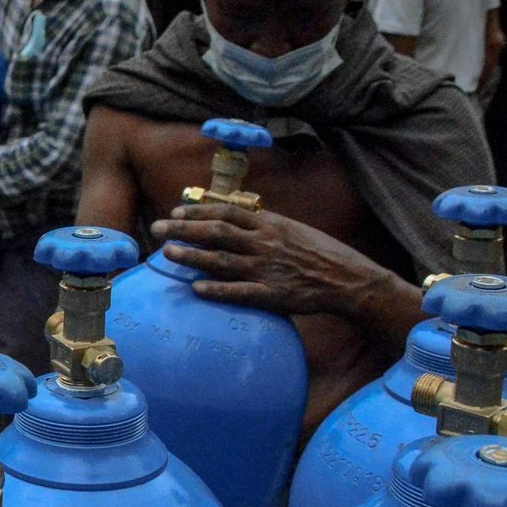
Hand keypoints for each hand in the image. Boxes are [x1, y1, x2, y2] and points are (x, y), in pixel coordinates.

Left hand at [150, 202, 394, 316]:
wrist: (348, 279)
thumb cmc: (318, 252)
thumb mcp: (291, 229)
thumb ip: (261, 224)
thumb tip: (231, 217)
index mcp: (269, 225)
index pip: (226, 212)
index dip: (198, 211)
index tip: (175, 212)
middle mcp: (265, 243)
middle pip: (217, 233)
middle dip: (184, 230)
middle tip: (157, 229)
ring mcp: (267, 269)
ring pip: (222, 260)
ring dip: (192, 256)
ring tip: (167, 253)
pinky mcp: (273, 294)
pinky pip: (241, 292)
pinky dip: (218, 290)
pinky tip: (197, 289)